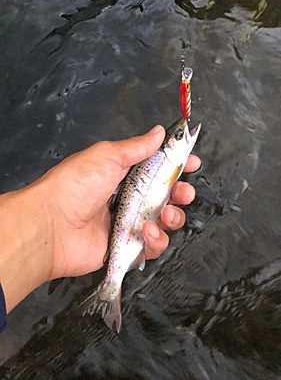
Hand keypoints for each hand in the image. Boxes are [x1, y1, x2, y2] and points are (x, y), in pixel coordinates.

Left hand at [44, 125, 200, 280]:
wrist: (50, 225)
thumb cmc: (74, 186)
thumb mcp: (107, 155)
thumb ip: (137, 147)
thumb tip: (157, 132)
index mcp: (123, 174)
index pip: (157, 168)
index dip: (177, 165)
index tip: (192, 162)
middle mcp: (127, 199)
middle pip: (166, 197)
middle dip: (181, 194)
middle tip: (183, 192)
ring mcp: (127, 224)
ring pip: (164, 223)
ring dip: (172, 218)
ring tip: (163, 214)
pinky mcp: (126, 247)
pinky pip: (152, 246)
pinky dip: (156, 239)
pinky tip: (146, 231)